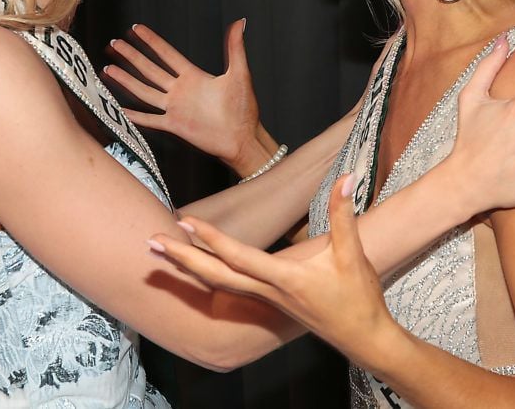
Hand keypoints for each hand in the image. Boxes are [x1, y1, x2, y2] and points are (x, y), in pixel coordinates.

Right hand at [104, 21, 268, 169]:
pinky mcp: (174, 126)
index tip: (136, 29)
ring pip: (144, 91)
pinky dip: (134, 115)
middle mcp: (181, 90)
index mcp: (194, 76)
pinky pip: (149, 119)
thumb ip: (235, 47)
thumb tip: (240, 22)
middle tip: (115, 43)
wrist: (243, 138)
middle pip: (150, 69)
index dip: (151, 41)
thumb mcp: (240, 73)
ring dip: (127, 80)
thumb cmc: (244, 109)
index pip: (167, 54)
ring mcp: (175, 108)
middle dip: (132, 56)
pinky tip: (119, 108)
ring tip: (108, 68)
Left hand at [149, 174, 394, 369]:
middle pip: (215, 276)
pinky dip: (207, 275)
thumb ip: (344, 214)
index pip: (238, 257)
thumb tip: (345, 177)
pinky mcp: (268, 301)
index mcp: (284, 279)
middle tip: (150, 242)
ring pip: (218, 283)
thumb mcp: (353, 254)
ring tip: (160, 254)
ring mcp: (266, 299)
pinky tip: (194, 268)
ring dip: (187, 268)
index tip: (185, 223)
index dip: (210, 239)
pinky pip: (229, 288)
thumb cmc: (358, 297)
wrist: (363, 337)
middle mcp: (268, 292)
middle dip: (181, 259)